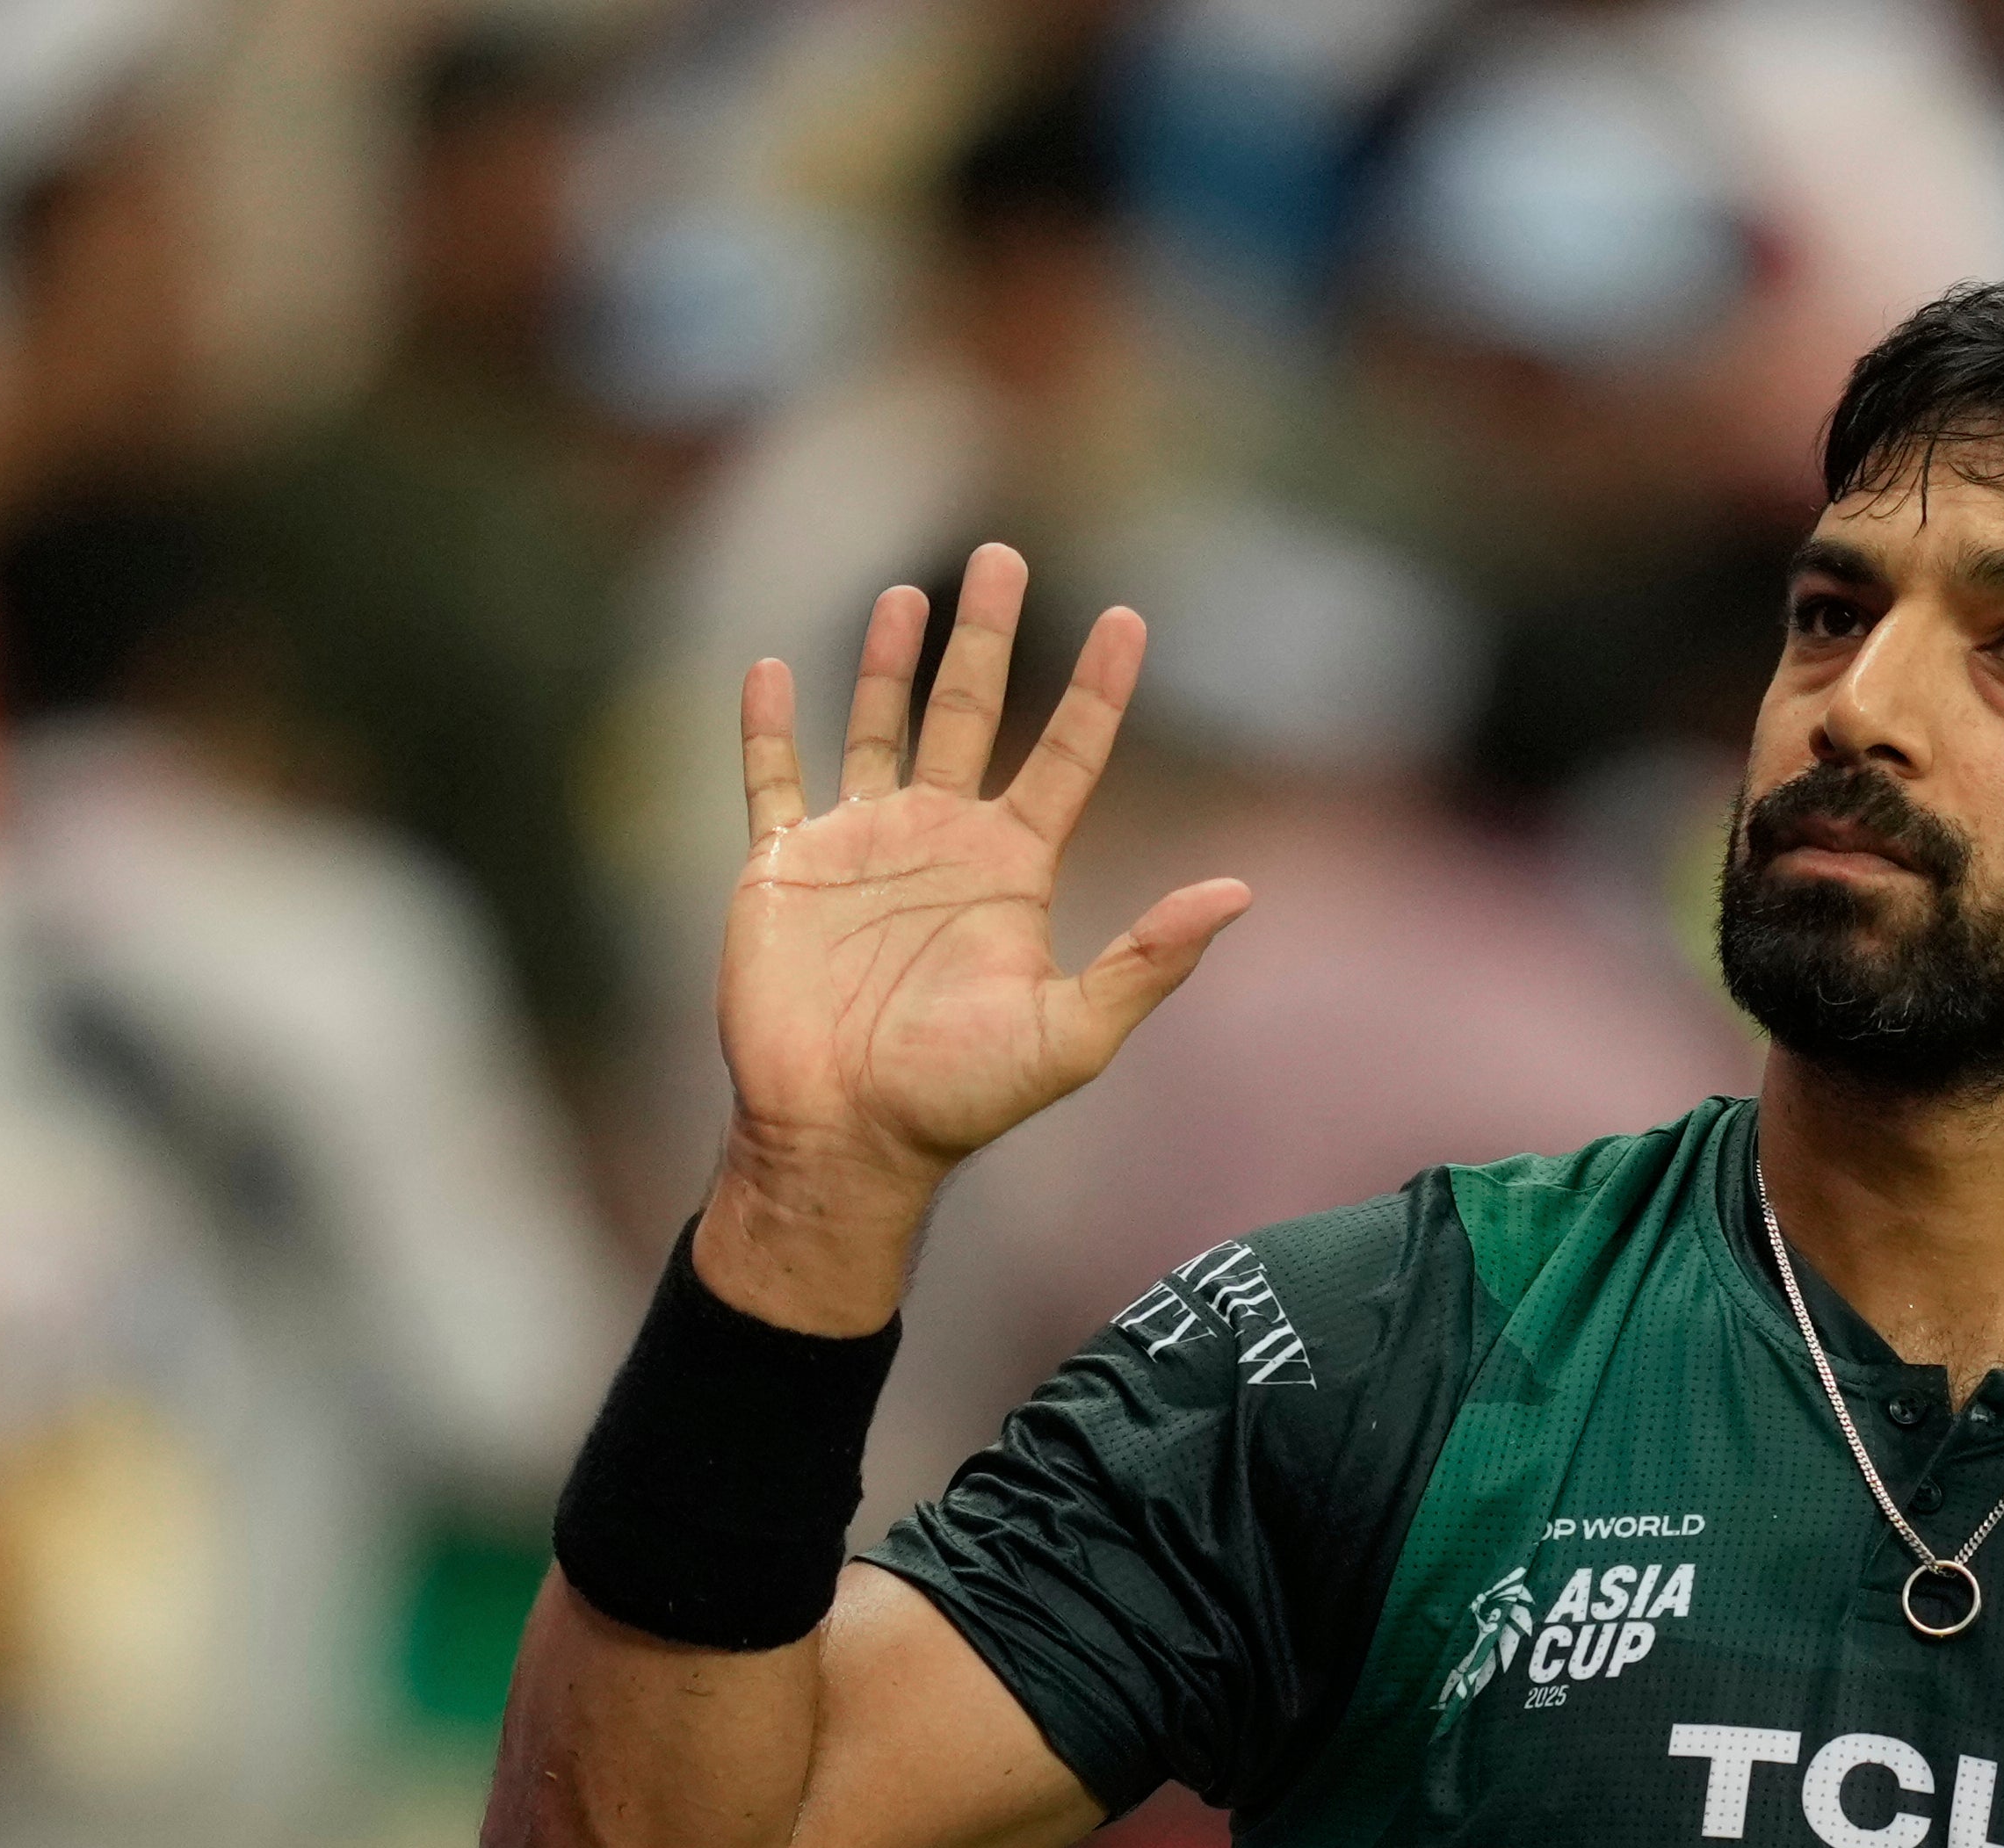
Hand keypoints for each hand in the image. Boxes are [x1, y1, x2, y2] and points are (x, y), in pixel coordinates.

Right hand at [708, 545, 1249, 1328]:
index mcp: (1012, 869)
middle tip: (1005, 554)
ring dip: (887, 661)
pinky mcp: (783, 868)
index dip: (1099, 689)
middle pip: (971, 713)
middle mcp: (940, 842)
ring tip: (910, 592)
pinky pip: (771, 780)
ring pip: (877, 727)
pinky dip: (765, 725)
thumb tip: (1238, 893)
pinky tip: (767, 667)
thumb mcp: (1071, 1033)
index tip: (1129, 617)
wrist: (844, 1137)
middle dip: (988, 636)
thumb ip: (1150, 960)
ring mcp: (859, 849)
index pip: (1068, 756)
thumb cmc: (959, 1097)